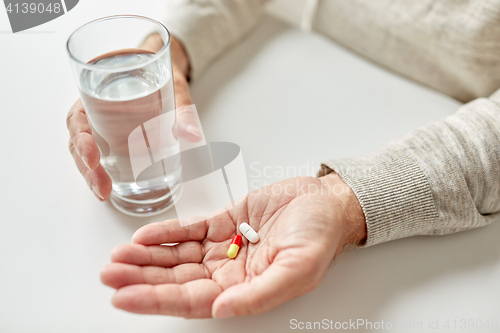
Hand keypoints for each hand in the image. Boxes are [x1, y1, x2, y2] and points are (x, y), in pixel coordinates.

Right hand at [66, 34, 197, 200]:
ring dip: (91, 175)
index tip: (93, 158)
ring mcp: (102, 126)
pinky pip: (100, 156)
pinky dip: (101, 172)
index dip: (81, 139)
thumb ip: (183, 110)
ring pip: (86, 152)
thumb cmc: (163, 71)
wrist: (166, 68)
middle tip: (102, 188)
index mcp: (99, 91)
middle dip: (87, 168)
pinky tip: (108, 188)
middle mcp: (94, 110)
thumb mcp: (175, 85)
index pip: (77, 117)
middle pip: (79, 141)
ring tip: (103, 193)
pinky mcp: (113, 138)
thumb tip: (193, 135)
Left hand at [100, 174, 366, 317]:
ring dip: (147, 256)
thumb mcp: (296, 269)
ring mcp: (223, 246)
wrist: (325, 201)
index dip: (156, 299)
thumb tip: (220, 311)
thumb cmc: (318, 236)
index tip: (124, 296)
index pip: (191, 300)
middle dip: (141, 278)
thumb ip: (258, 294)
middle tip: (109, 274)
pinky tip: (144, 236)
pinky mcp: (223, 221)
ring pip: (177, 256)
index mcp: (244, 290)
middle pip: (176, 279)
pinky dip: (166, 233)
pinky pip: (189, 230)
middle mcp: (229, 272)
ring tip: (118, 256)